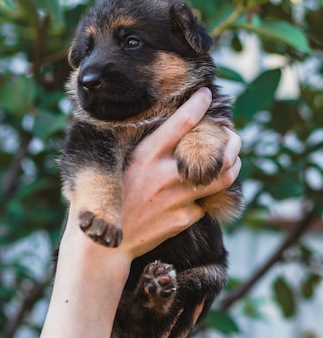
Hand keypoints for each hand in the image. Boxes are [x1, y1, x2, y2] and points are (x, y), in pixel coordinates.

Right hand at [120, 88, 241, 259]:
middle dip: (233, 142)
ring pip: (223, 178)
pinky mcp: (183, 219)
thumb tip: (169, 132)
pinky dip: (204, 199)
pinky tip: (198, 196)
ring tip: (232, 161)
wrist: (103, 243)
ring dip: (233, 167)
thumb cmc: (109, 198)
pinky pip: (203, 204)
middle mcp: (165, 174)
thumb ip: (146, 150)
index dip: (198, 105)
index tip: (207, 94)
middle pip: (218, 153)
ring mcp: (177, 198)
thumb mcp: (119, 165)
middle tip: (233, 137)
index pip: (181, 122)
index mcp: (146, 155)